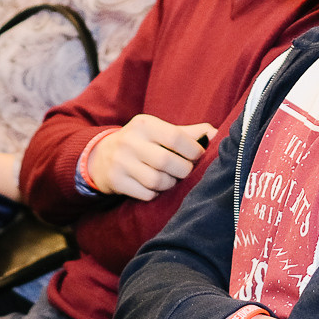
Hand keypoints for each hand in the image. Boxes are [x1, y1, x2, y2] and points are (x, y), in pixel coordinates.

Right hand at [85, 115, 216, 200]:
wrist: (100, 156)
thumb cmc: (142, 142)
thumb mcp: (160, 131)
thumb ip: (188, 133)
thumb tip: (218, 133)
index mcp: (145, 124)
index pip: (176, 137)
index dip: (193, 151)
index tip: (198, 157)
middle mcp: (130, 141)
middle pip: (168, 162)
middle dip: (183, 170)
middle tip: (185, 171)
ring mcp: (121, 162)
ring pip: (157, 181)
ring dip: (170, 184)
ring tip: (171, 179)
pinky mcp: (116, 181)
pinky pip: (146, 194)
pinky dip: (155, 194)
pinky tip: (154, 187)